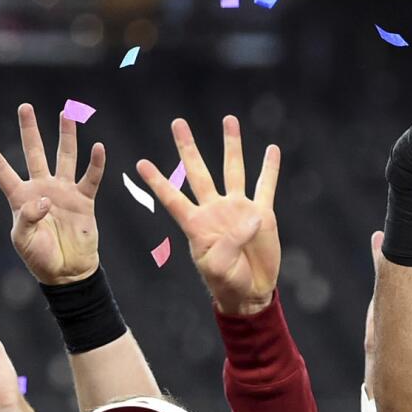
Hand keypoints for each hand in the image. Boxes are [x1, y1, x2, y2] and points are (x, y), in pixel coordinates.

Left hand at [0, 102, 107, 285]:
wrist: (67, 272)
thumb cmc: (41, 258)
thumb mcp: (24, 241)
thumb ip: (28, 218)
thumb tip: (45, 200)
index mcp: (20, 198)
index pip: (1, 170)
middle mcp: (41, 188)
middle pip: (34, 153)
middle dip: (29, 130)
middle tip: (24, 107)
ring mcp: (63, 192)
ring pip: (64, 157)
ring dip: (66, 135)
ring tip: (66, 113)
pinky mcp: (83, 200)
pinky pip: (90, 178)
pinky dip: (95, 164)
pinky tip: (98, 147)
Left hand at [137, 116, 280, 315]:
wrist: (251, 292)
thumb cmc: (227, 283)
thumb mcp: (219, 267)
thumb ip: (231, 241)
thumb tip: (251, 217)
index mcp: (196, 224)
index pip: (172, 198)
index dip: (157, 182)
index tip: (140, 163)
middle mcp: (214, 210)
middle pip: (198, 172)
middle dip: (188, 147)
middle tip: (177, 123)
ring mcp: (238, 209)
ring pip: (233, 169)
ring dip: (231, 145)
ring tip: (228, 119)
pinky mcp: (261, 213)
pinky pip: (266, 186)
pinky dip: (269, 168)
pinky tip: (272, 149)